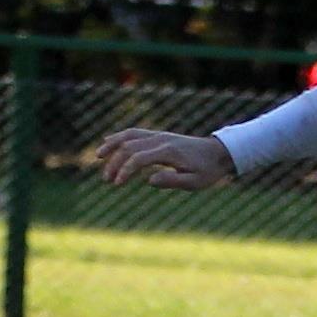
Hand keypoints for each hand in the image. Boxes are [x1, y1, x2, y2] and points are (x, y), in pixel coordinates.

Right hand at [96, 129, 233, 189]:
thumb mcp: (195, 182)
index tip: (117, 184)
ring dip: (113, 145)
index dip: (126, 170)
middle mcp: (161, 140)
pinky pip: (135, 133)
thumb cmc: (207, 171)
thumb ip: (172, 181)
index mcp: (168, 151)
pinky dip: (120, 137)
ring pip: (130, 135)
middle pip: (130, 146)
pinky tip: (108, 142)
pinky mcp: (159, 136)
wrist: (219, 153)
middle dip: (115, 162)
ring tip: (98, 156)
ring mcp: (159, 135)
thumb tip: (149, 180)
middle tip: (107, 180)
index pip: (139, 157)